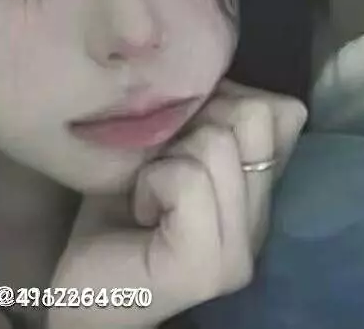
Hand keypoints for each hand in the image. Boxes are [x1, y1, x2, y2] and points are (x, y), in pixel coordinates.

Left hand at [47, 80, 306, 328]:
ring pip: (216, 144)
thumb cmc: (114, 215)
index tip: (181, 127)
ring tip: (146, 192)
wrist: (82, 289)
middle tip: (158, 163)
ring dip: (163, 158)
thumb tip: (217, 75)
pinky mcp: (208, 265)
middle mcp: (262, 220)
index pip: (281, 112)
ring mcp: (240, 249)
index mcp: (255, 191)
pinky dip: (151, 183)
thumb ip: (195, 123)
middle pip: (252, 115)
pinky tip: (139, 209)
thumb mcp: (158, 153)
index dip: (224, 98)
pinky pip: (188, 180)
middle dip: (192, 123)